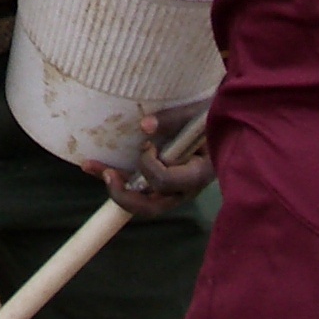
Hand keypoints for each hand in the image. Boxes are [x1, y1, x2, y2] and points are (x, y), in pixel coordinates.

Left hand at [82, 114, 213, 219]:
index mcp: (199, 174)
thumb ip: (174, 119)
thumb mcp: (199, 113)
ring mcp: (173, 187)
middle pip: (152, 206)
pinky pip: (138, 185)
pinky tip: (92, 164)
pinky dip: (117, 176)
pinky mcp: (164, 180)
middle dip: (125, 195)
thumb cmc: (216, 116)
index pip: (166, 183)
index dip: (150, 167)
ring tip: (89, 166)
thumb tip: (145, 126)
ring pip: (141, 198)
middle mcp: (185, 187)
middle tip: (108, 176)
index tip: (148, 146)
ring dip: (114, 185)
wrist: (229, 120)